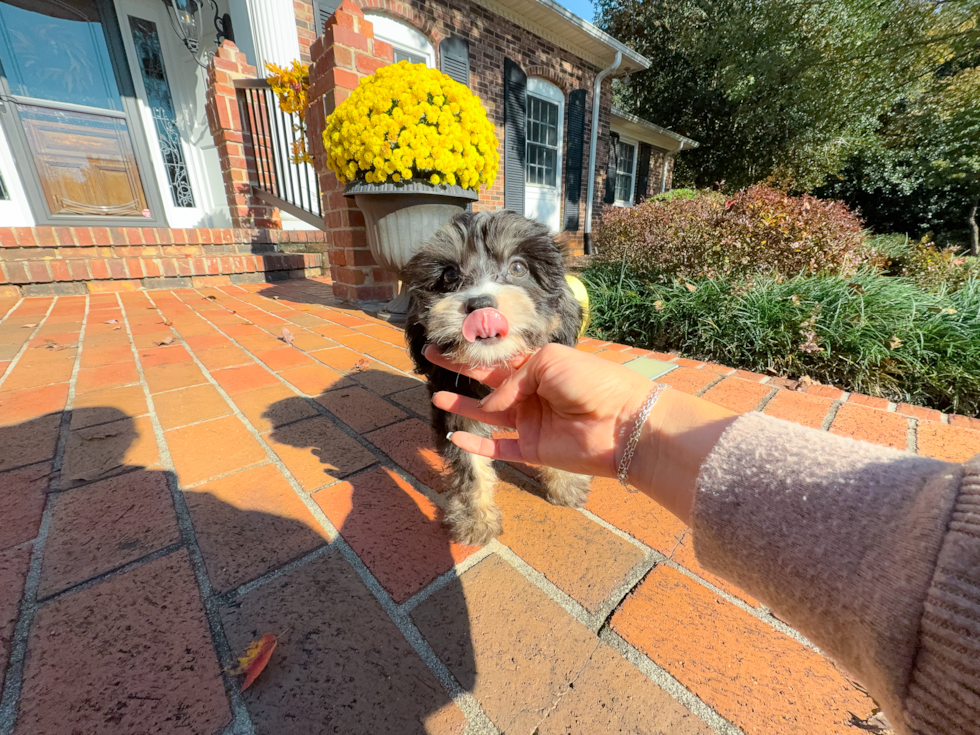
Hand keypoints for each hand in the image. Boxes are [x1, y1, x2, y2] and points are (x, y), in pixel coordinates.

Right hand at [425, 343, 654, 477]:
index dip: (477, 348)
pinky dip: (476, 445)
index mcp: (539, 367)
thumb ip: (512, 379)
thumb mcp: (549, 362)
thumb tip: (490, 407)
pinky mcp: (532, 449)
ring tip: (436, 397)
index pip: (501, 357)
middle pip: (488, 381)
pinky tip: (456, 437)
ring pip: (488, 415)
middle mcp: (532, 393)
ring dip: (463, 406)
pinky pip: (498, 448)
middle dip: (461, 369)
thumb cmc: (592, 382)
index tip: (452, 337)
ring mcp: (531, 422)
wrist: (621, 422)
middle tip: (433, 356)